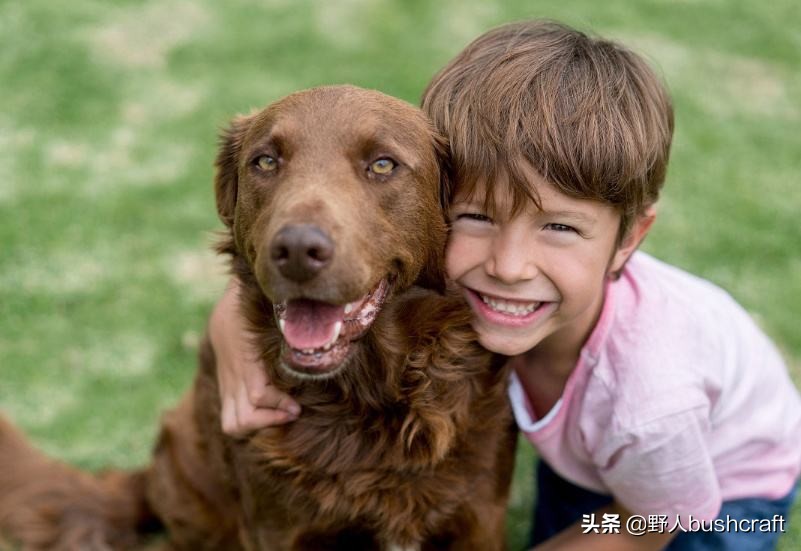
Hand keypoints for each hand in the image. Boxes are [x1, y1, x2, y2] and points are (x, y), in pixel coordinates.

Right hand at [210, 278, 299, 436]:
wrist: (229, 309)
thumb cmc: (258, 311)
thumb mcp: (273, 316)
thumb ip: (292, 326)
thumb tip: (317, 326)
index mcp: (247, 360)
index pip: (259, 394)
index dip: (278, 404)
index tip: (297, 407)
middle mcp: (235, 379)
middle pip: (242, 420)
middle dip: (268, 421)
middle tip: (294, 411)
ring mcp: (229, 387)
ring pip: (233, 425)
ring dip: (258, 427)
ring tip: (282, 416)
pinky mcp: (228, 392)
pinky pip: (231, 419)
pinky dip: (253, 424)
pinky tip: (275, 414)